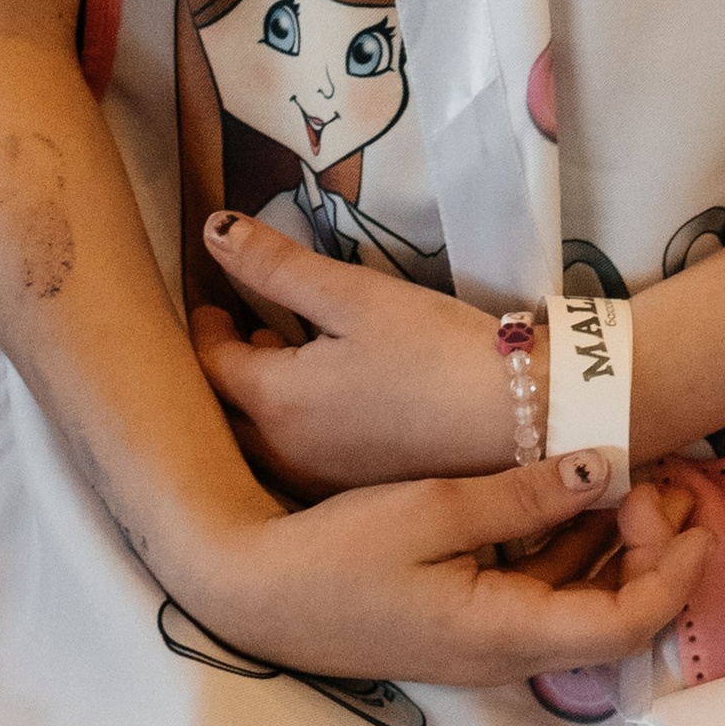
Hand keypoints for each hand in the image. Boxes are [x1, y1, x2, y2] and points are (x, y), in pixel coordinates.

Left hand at [193, 212, 536, 493]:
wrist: (520, 423)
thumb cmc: (436, 352)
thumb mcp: (355, 296)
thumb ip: (278, 265)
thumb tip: (212, 231)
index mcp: (275, 401)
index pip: (211, 362)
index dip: (204, 327)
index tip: (209, 300)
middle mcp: (282, 454)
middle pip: (222, 410)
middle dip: (221, 366)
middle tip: (234, 324)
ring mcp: (317, 483)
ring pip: (256, 441)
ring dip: (253, 399)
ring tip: (277, 353)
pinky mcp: (352, 494)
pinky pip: (293, 460)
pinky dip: (287, 426)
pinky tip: (322, 400)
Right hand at [196, 451, 703, 690]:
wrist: (254, 593)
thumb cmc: (337, 555)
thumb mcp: (434, 512)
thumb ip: (526, 495)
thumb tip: (607, 471)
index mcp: (506, 632)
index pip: (624, 626)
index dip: (673, 575)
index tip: (692, 514)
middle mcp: (506, 651)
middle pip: (611, 618)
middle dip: (653, 552)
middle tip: (667, 480)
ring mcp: (485, 640)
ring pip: (578, 602)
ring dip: (616, 547)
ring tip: (643, 478)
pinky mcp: (465, 620)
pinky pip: (541, 590)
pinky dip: (572, 547)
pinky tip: (580, 494)